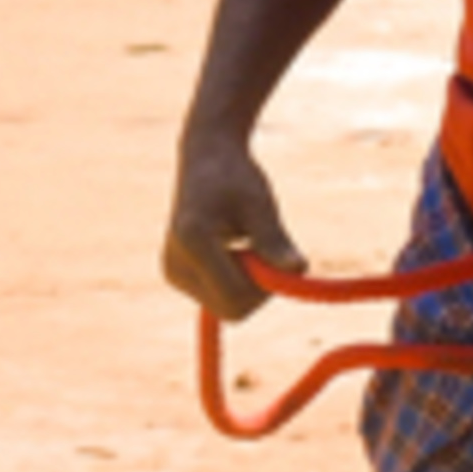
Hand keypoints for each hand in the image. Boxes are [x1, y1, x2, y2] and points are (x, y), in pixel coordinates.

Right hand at [163, 132, 303, 321]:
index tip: (281, 257)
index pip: (236, 297)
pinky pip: (220, 299)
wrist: (206, 161)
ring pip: (226, 307)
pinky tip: (234, 252)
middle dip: (258, 288)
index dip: (268, 287)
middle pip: (231, 310)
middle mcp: (174, 264)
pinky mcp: (177, 277)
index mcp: (192, 242)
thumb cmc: (235, 177)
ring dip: (248, 284)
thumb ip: (275, 240)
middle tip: (265, 250)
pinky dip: (237, 282)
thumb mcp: (260, 204)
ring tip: (245, 244)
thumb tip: (299, 270)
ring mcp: (173, 274)